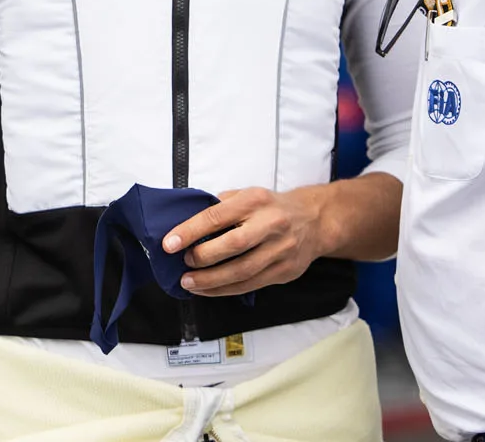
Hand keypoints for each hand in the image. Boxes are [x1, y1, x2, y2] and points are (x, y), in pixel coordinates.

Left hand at [162, 187, 326, 297]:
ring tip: (189, 283)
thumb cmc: (272, 207)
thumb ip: (221, 207)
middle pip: (233, 245)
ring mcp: (281, 249)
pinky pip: (250, 284)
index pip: (218, 215)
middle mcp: (271, 224)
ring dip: (211, 281)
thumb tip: (186, 223)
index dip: (191, 230)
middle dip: (203, 258)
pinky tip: (208, 290)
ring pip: (242, 271)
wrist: (314, 220)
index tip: (170, 243)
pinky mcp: (284, 271)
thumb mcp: (248, 195)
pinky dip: (225, 290)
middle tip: (183, 264)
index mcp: (255, 200)